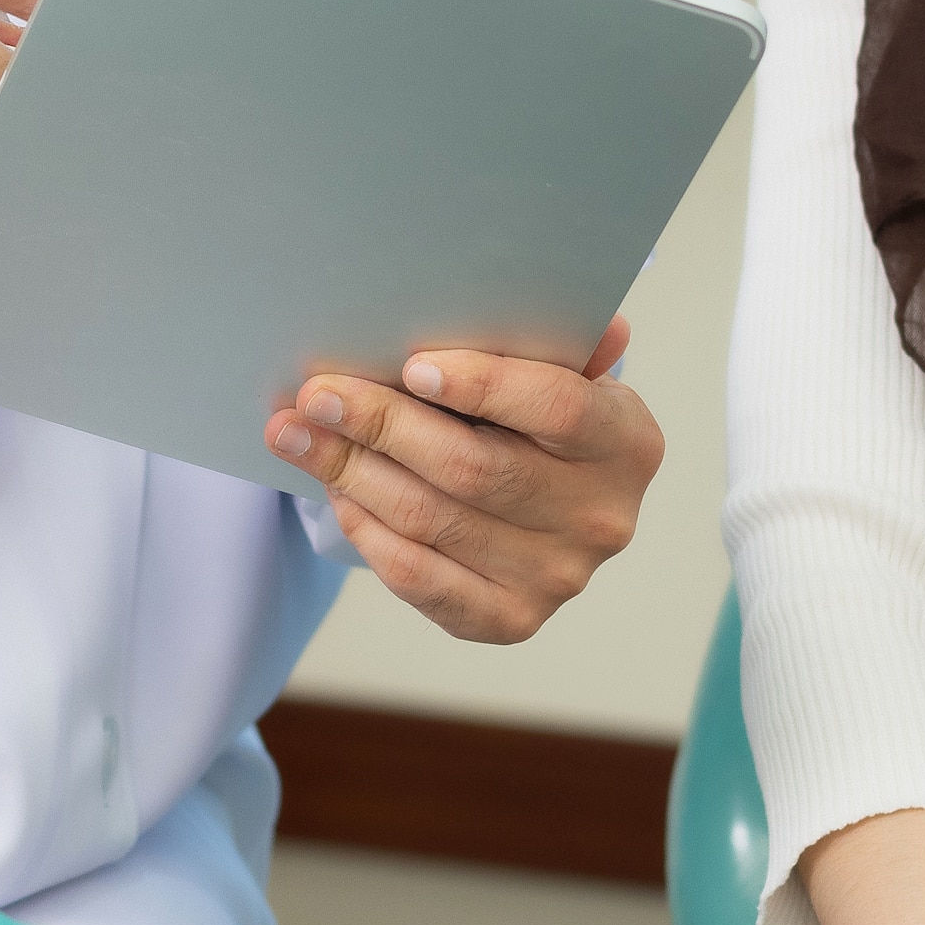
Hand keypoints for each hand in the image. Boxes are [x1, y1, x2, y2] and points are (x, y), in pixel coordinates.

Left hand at [266, 321, 661, 642]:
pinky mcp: (509, 619)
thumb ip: (548, 337)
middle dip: (382, 424)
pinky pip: (418, 576)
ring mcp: (558, 578)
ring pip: (432, 520)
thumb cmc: (538, 414)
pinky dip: (366, 527)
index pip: (558, 407)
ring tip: (297, 432)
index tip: (411, 363)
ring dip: (352, 471)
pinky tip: (335, 488)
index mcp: (627, 442)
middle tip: (318, 393)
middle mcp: (601, 518)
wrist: (550, 503)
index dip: (484, 385)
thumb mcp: (558, 366)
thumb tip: (535, 306)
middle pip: (474, 468)